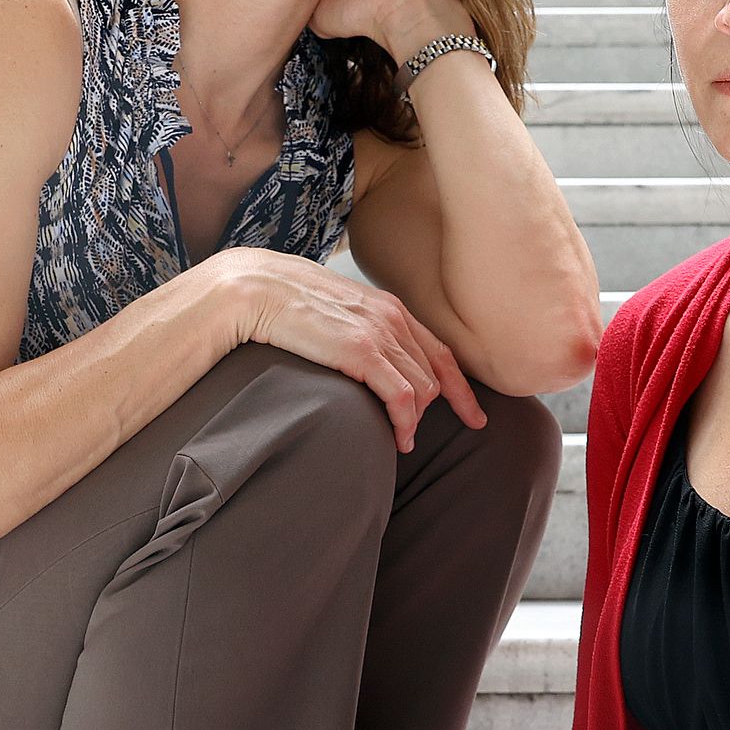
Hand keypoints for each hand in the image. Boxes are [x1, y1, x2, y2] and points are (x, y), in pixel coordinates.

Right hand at [206, 249, 483, 450]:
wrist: (254, 288)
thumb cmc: (283, 302)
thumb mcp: (333, 313)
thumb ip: (355, 330)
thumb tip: (359, 357)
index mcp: (388, 307)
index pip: (440, 351)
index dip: (461, 388)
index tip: (474, 417)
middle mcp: (393, 317)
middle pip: (434, 375)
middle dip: (435, 411)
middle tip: (413, 437)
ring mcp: (380, 333)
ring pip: (423, 389)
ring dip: (415, 421)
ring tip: (401, 441)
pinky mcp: (362, 352)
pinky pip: (402, 397)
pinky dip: (406, 422)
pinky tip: (398, 438)